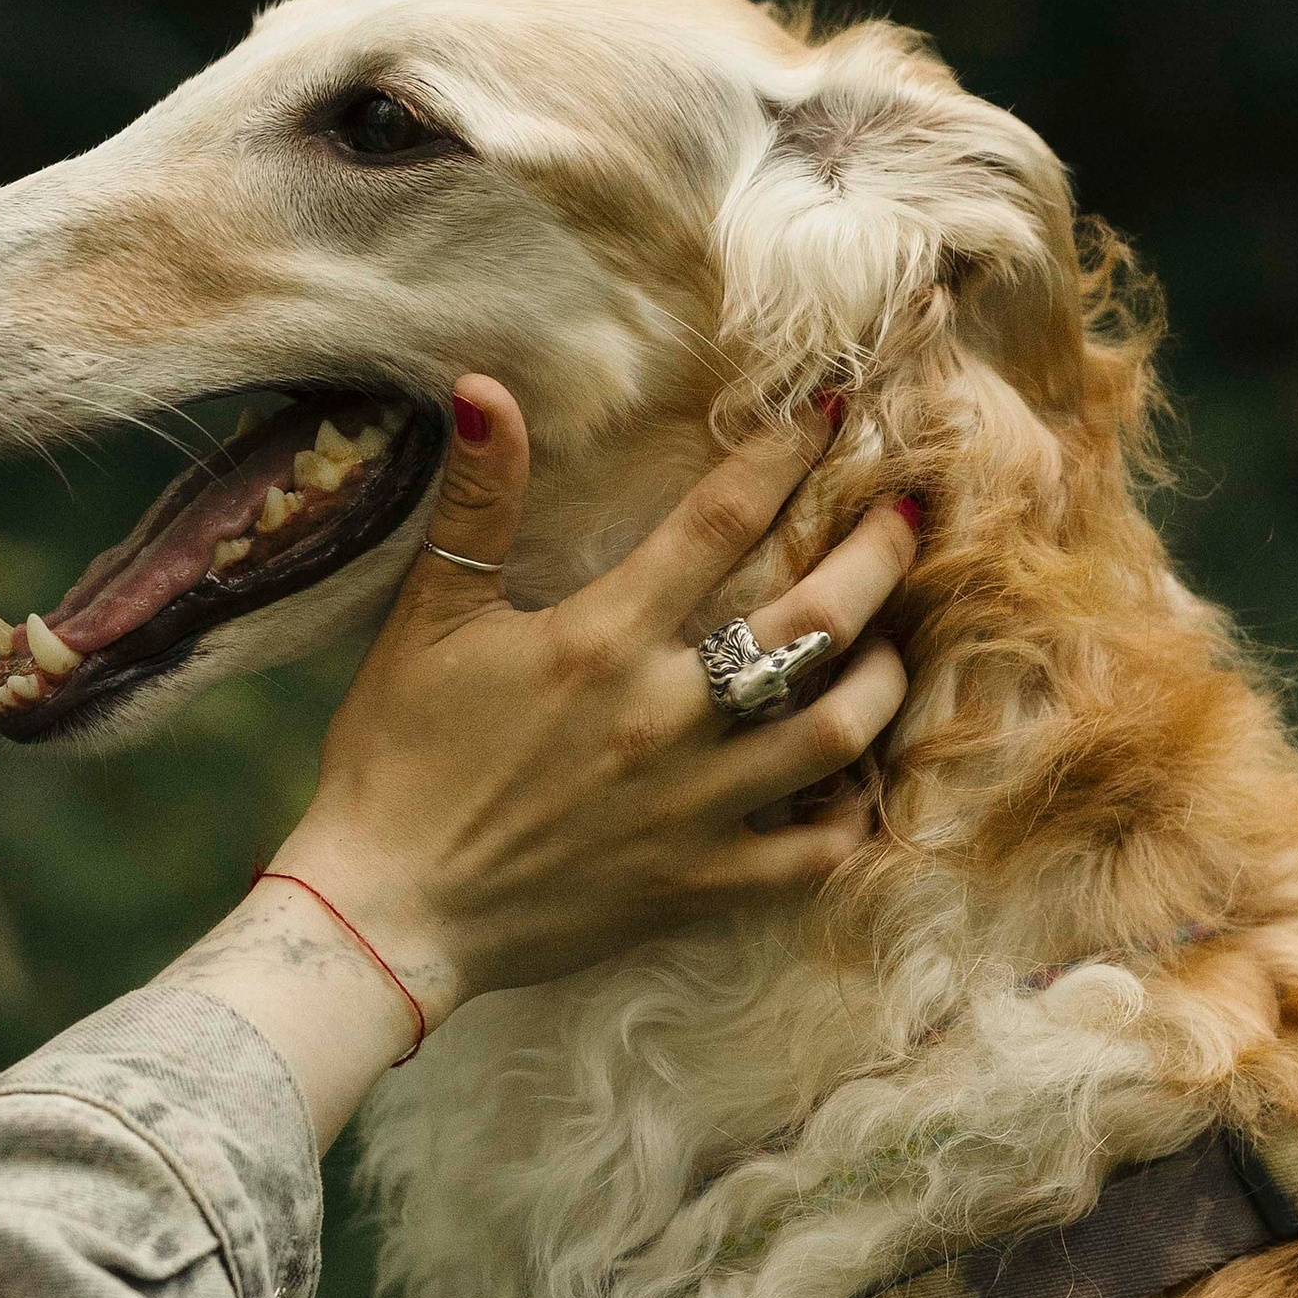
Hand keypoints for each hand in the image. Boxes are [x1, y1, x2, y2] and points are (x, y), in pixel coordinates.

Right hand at [269, 378, 910, 1032]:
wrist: (386, 909)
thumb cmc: (397, 758)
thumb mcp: (428, 619)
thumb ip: (475, 502)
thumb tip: (484, 388)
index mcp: (602, 638)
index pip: (722, 520)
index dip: (786, 453)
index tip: (831, 409)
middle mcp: (664, 714)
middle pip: (815, 617)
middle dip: (879, 553)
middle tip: (910, 516)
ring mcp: (692, 804)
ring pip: (837, 732)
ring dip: (883, 680)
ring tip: (892, 644)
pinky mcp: (698, 883)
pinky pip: (814, 854)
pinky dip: (853, 816)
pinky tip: (860, 780)